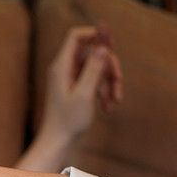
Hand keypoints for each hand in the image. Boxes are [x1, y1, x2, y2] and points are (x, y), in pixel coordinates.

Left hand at [39, 24, 122, 141]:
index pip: (76, 36)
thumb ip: (93, 69)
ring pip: (97, 68)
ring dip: (110, 82)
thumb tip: (103, 47)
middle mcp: (65, 69)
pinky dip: (104, 91)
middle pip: (93, 52)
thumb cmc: (68, 121)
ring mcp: (71, 78)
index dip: (94, 34)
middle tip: (118, 81)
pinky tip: (108, 107)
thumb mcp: (84, 94)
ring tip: (114, 100)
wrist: (58, 141)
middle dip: (109, 66)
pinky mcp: (77, 88)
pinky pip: (95, 81)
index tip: (111, 43)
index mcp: (61, 67)